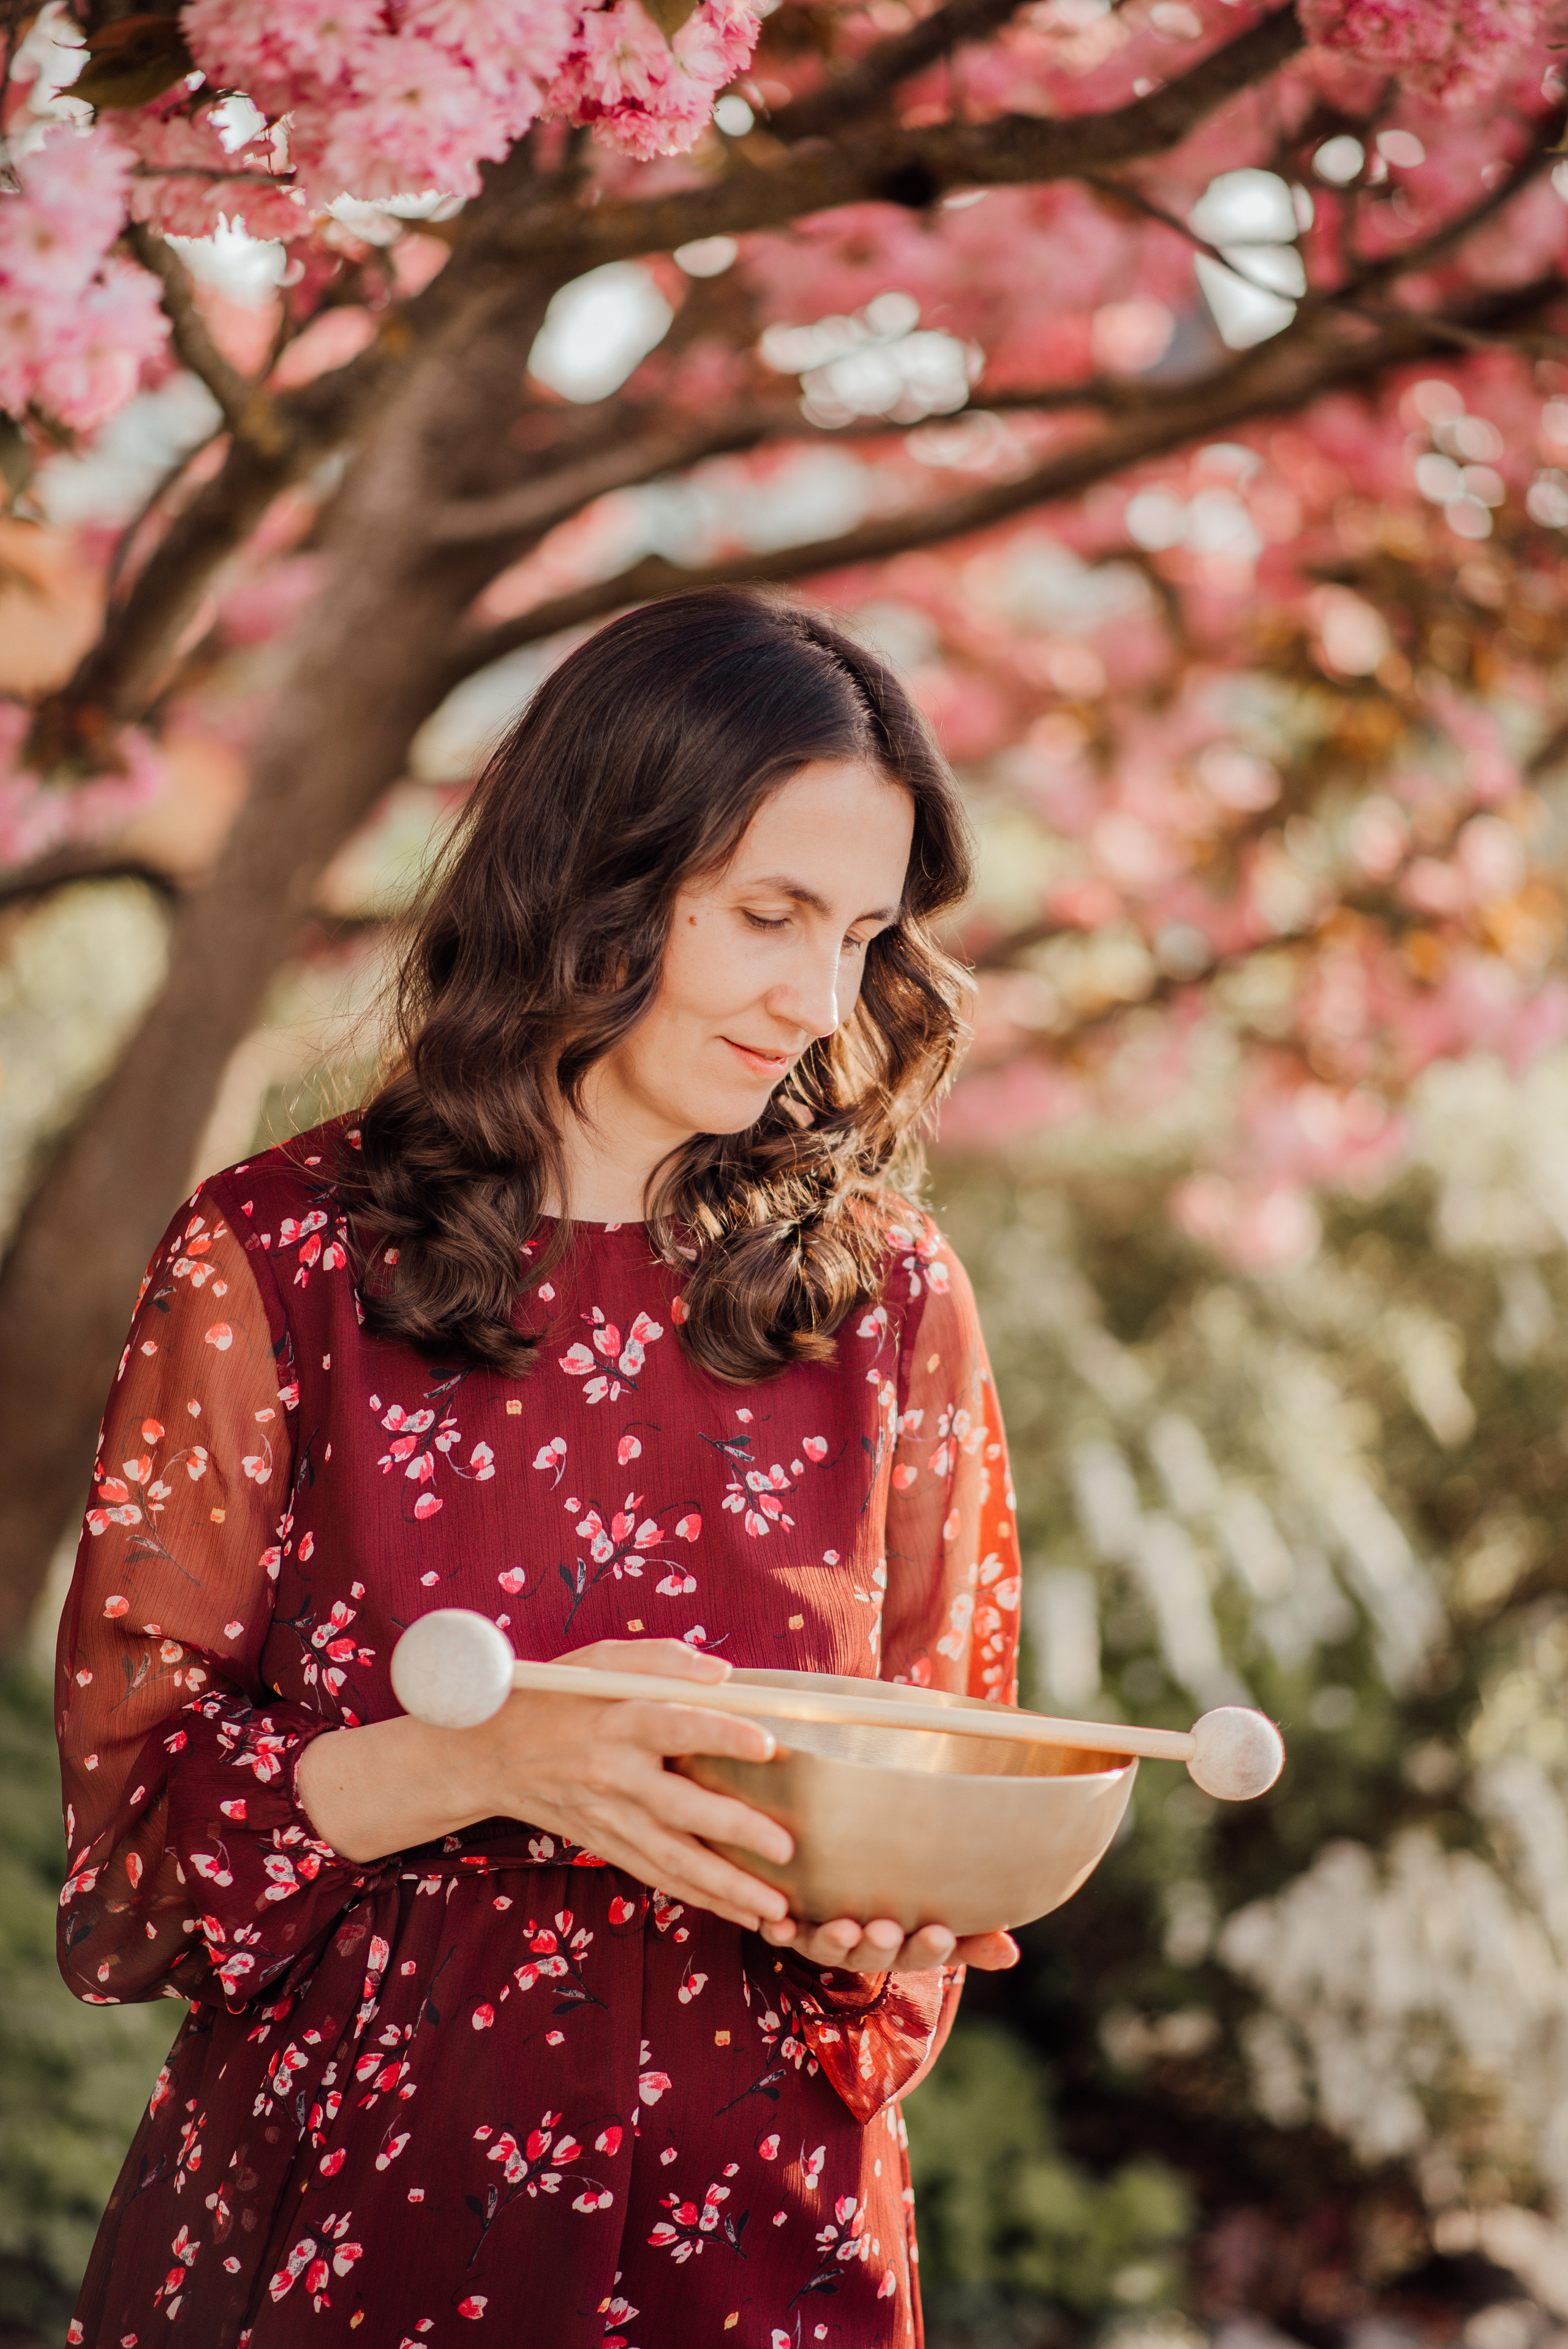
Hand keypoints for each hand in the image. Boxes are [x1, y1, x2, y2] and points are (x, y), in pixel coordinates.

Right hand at [472, 1636, 795, 1933]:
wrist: (490, 1754)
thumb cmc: (555, 1697)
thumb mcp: (599, 1661)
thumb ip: (662, 1661)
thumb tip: (724, 1674)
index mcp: (617, 1719)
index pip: (675, 1726)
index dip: (722, 1735)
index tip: (769, 1746)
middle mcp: (614, 1773)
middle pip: (680, 1807)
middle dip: (735, 1832)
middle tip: (787, 1850)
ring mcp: (609, 1816)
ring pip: (672, 1858)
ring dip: (726, 1887)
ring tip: (775, 1909)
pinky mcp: (606, 1843)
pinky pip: (657, 1875)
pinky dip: (699, 1897)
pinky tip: (739, 1912)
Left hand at [757, 1914, 1019, 1974]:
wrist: (847, 1888)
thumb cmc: (906, 1903)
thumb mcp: (940, 1918)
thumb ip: (975, 1935)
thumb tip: (1012, 1952)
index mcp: (903, 1944)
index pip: (921, 1952)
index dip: (930, 1945)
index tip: (942, 1932)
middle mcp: (863, 1945)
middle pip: (873, 1952)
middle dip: (881, 1945)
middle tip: (888, 1930)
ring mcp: (824, 1937)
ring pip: (828, 1946)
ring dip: (834, 1940)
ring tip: (843, 1928)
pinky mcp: (791, 1922)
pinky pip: (782, 1931)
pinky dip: (779, 1929)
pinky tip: (776, 1924)